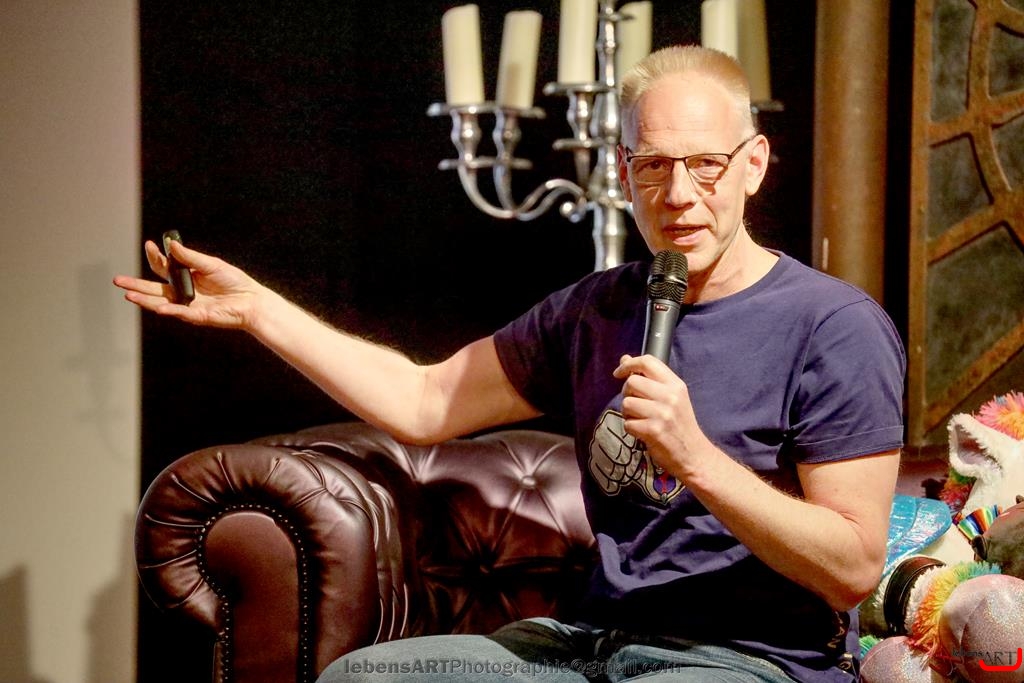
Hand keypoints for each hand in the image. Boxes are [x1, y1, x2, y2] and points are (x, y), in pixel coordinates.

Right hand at [113, 240, 264, 329]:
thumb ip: (190, 257)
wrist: (251, 301)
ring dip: (144, 300)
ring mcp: (188, 305)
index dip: (156, 257)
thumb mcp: (211, 264)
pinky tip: (158, 307)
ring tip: (128, 295)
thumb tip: (171, 245)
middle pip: (154, 288)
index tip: (150, 245)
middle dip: (136, 284)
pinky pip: (180, 312)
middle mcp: (183, 292)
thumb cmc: (234, 282)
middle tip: (118, 280)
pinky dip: (169, 310)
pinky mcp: (197, 315)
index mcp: (186, 277)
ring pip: (161, 302)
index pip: (164, 268)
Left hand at [613, 353, 710, 477]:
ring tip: (641, 420)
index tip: (619, 372)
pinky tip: (644, 432)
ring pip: (626, 403)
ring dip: (628, 413)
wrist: (694, 454)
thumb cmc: (680, 425)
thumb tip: (625, 359)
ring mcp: (662, 413)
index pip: (648, 361)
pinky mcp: (653, 430)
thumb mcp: (672, 397)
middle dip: (627, 393)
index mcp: (676, 385)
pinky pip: (627, 423)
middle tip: (636, 404)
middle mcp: (670, 396)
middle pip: (632, 382)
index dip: (629, 364)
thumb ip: (650, 379)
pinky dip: (631, 429)